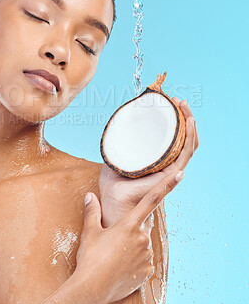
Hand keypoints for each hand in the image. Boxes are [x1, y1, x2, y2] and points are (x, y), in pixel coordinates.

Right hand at [72, 169, 183, 303]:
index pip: (152, 199)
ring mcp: (147, 255)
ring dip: (132, 247)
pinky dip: (135, 262)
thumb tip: (90, 196)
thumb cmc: (90, 258)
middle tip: (113, 242)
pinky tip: (120, 267)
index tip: (181, 174)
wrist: (92, 289)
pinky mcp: (148, 271)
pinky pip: (144, 261)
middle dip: (130, 230)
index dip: (167, 185)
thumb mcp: (89, 232)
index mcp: (129, 224)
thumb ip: (92, 211)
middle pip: (141, 226)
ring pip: (142, 244)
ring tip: (113, 257)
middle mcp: (142, 237)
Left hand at [99, 98, 198, 227]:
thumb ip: (115, 146)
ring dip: (189, 123)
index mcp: (155, 162)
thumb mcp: (114, 158)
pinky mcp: (169, 175)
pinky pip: (185, 154)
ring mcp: (169, 170)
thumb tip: (114, 128)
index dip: (173, 122)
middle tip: (178, 100)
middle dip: (183, 117)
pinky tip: (190, 123)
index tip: (169, 103)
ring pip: (187, 144)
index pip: (171, 141)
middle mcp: (165, 165)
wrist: (112, 203)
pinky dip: (190, 137)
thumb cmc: (112, 186)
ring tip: (183, 106)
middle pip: (182, 139)